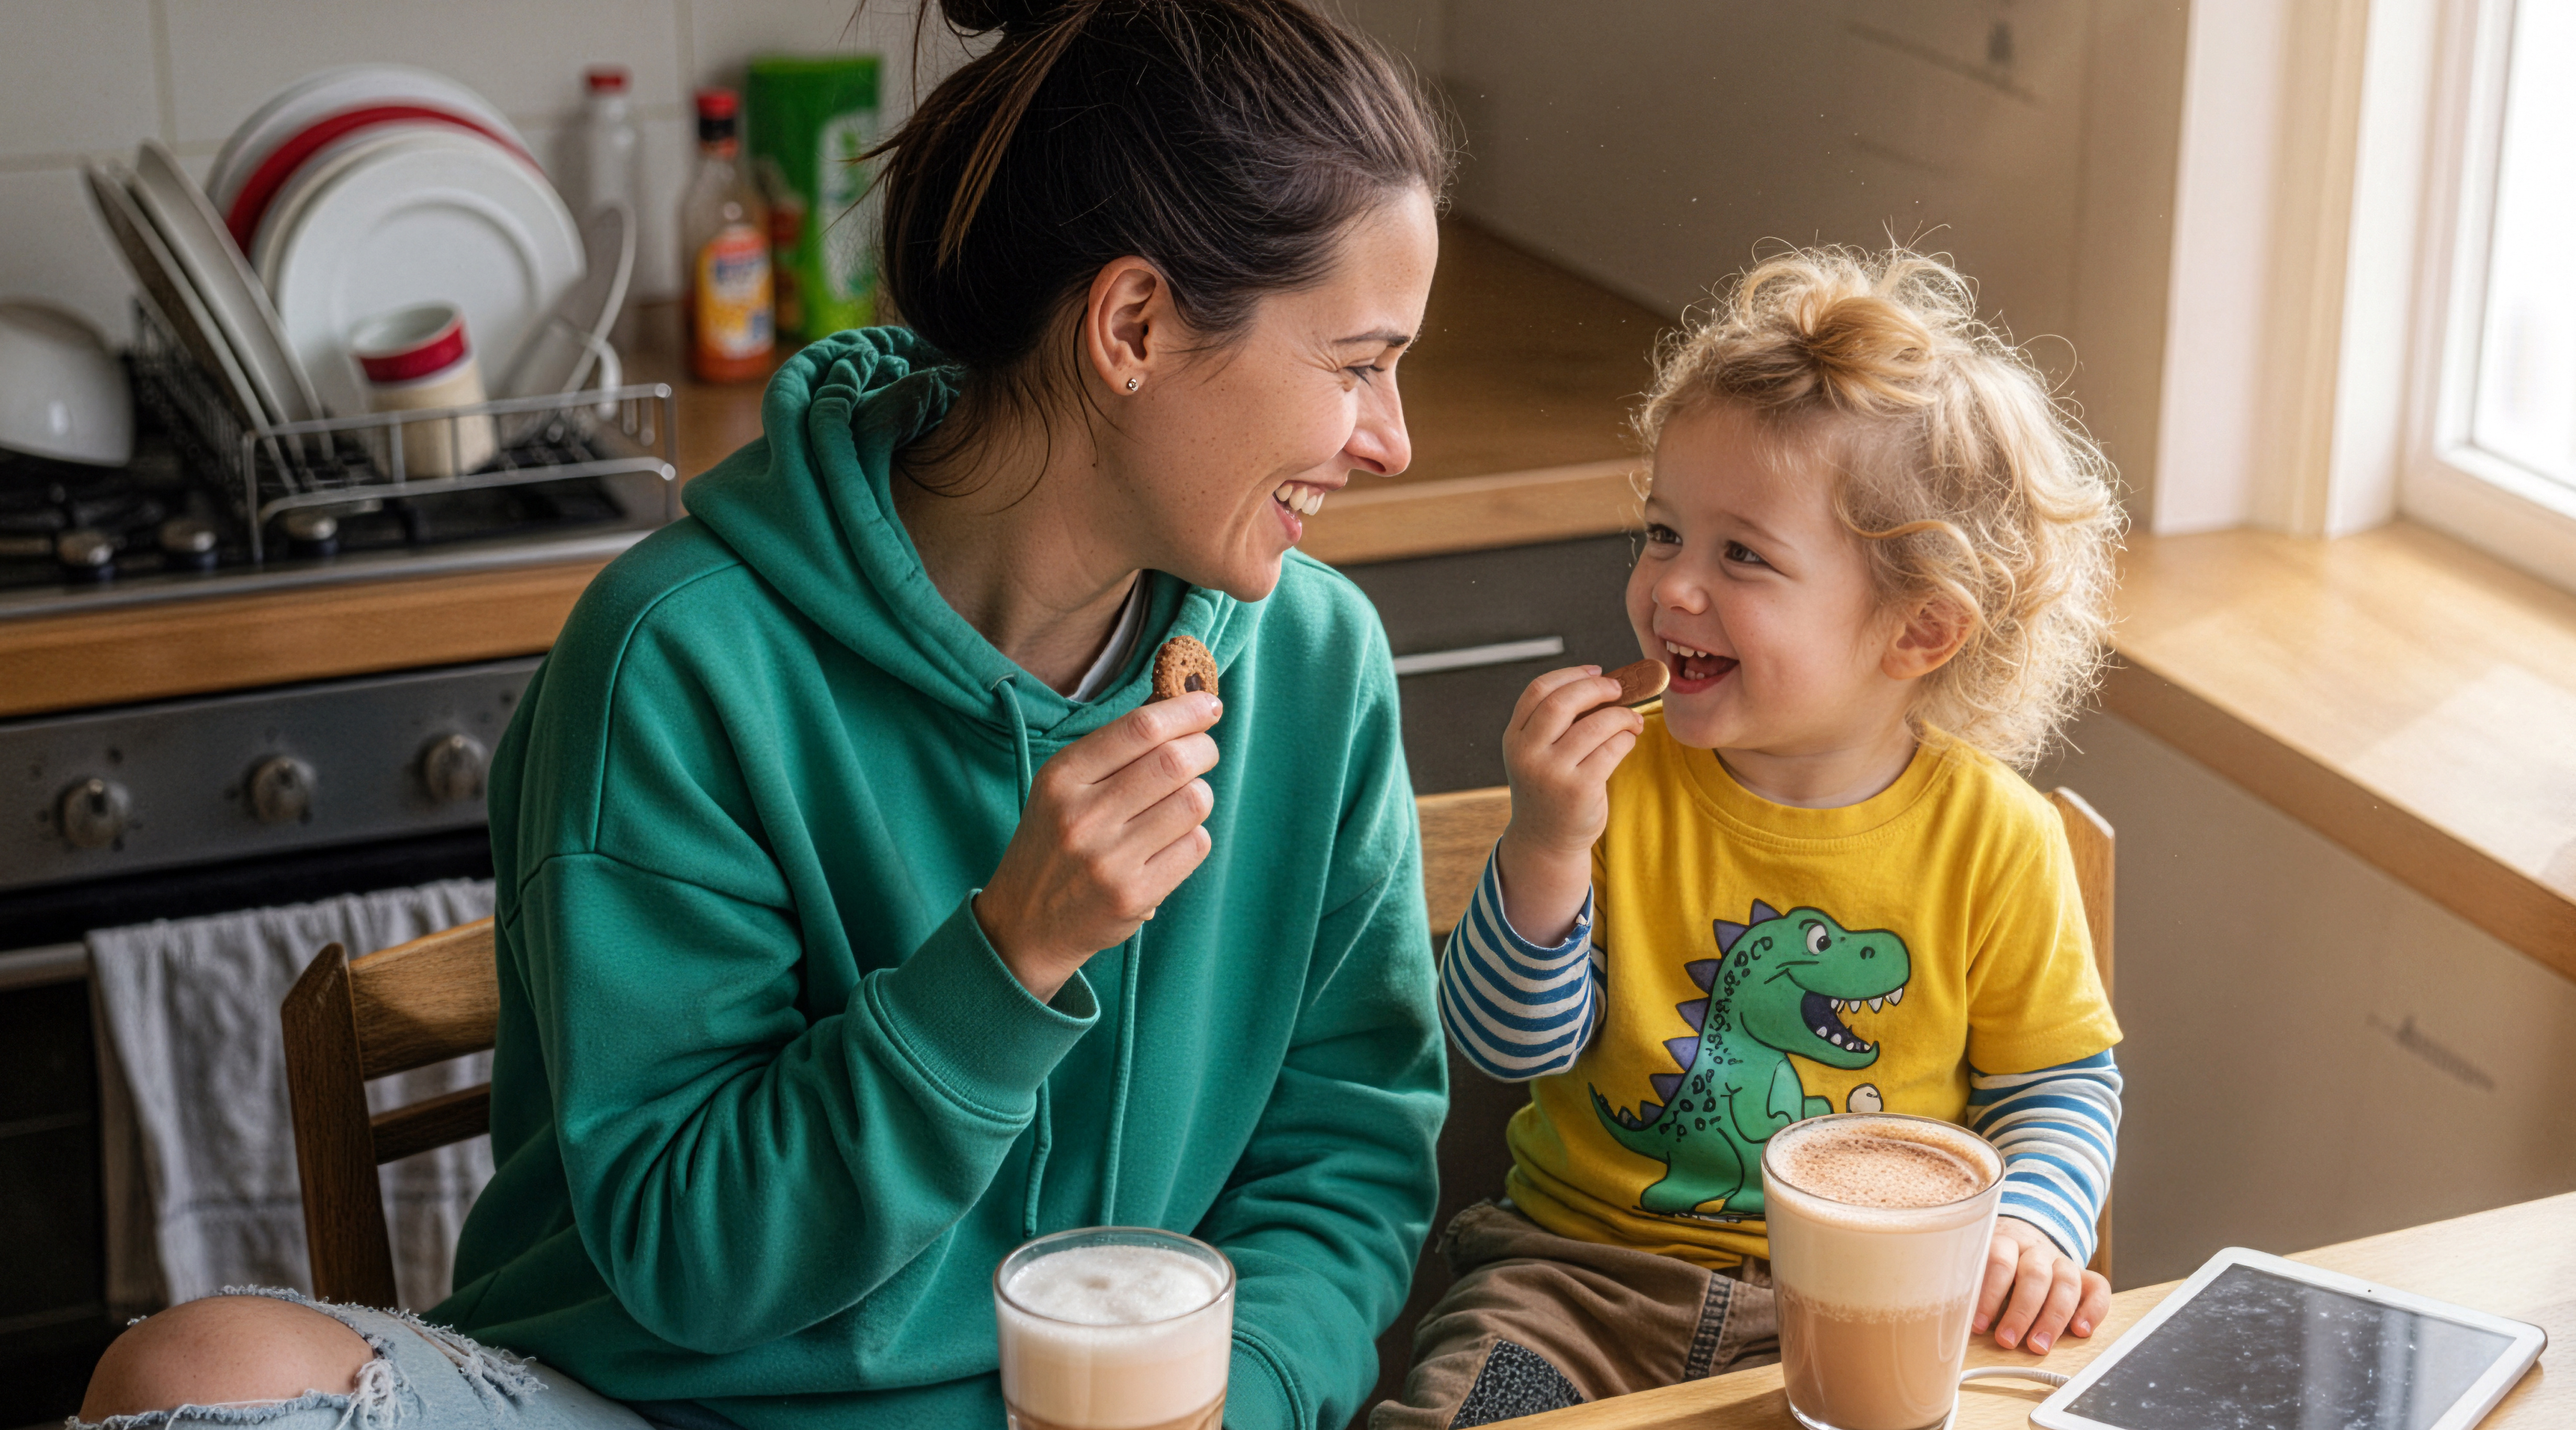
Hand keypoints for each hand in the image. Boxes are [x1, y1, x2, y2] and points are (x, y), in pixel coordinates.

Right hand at [975, 692, 1221, 1000]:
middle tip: (1205, 752)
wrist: (1026, 924)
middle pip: (1174, 761)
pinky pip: (1196, 846)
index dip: (1185, 710)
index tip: (1208, 705)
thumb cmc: (1055, 843)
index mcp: (1063, 778)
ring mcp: (1109, 859)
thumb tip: (1179, 708)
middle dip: (1204, 749)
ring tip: (1184, 801)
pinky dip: (1195, 836)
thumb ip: (1113, 750)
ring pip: (1194, 802)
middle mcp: (1083, 816)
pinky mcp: (1134, 895)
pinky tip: (1173, 841)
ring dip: (1201, 794)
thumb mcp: (1062, 787)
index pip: (1140, 728)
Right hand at [1492, 665, 1644, 943]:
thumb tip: (1605, 685)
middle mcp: (1528, 754)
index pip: (1538, 691)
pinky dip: (1627, 739)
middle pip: (1563, 701)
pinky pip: (1612, 749)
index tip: (1596, 672)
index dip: (1571, 675)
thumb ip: (1557, 723)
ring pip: (1595, 725)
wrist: (1545, 841)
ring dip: (1622, 716)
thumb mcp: (1538, 754)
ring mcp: (1552, 773)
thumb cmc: (1549, 789)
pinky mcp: (1579, 790)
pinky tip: (1629, 740)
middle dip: (1597, 688)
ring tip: (1633, 720)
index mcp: (1514, 739)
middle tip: (1619, 689)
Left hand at [1975, 1216, 2110, 1353]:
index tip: (1977, 1324)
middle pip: (2035, 1275)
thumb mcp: (1976, 1264)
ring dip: (2052, 1318)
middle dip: (2021, 1312)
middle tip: (2006, 1340)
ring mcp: (2062, 1262)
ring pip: (2065, 1283)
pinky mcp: (2084, 1276)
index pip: (1999, 1261)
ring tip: (2037, 1346)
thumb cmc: (1994, 1262)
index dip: (1989, 1294)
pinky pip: (2098, 1289)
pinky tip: (2081, 1331)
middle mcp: (2036, 1250)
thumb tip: (1949, 1313)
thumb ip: (1968, 1283)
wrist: (2023, 1238)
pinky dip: (2093, 1310)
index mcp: (2005, 1241)